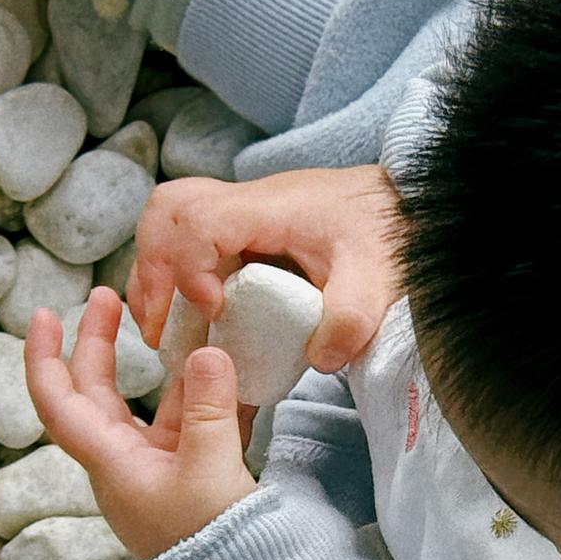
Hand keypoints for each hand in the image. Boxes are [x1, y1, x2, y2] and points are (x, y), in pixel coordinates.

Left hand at [25, 291, 255, 559]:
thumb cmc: (209, 547)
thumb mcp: (209, 473)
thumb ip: (211, 408)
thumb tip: (208, 350)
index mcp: (109, 463)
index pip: (58, 403)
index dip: (44, 356)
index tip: (41, 313)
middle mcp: (126, 461)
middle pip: (100, 392)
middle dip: (102, 342)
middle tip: (114, 295)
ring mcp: (161, 468)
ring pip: (156, 402)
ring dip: (173, 362)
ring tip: (194, 318)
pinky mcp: (196, 475)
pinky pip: (198, 421)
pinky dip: (213, 393)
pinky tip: (235, 363)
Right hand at [127, 164, 400, 375]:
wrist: (407, 207)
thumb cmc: (389, 235)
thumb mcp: (379, 278)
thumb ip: (352, 318)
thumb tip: (320, 358)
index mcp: (271, 207)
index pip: (199, 220)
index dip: (188, 267)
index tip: (212, 311)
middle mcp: (248, 201)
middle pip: (167, 211)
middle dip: (152, 270)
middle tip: (161, 328)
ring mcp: (243, 212)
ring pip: (168, 220)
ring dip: (157, 273)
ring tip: (164, 329)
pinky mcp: (244, 227)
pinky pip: (188, 238)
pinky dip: (175, 275)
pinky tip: (189, 318)